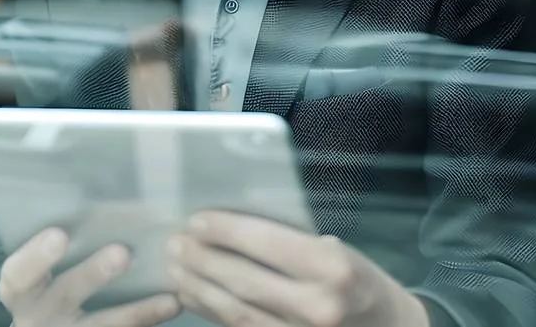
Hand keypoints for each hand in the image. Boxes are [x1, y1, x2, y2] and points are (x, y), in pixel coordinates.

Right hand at [0, 228, 182, 326]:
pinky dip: (148, 318)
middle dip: (92, 275)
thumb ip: (54, 243)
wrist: (50, 326)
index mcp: (21, 290)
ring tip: (167, 297)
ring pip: (101, 326)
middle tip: (122, 252)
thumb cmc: (44, 284)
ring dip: (135, 311)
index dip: (36, 256)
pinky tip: (173, 303)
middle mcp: (39, 316)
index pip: (18, 274)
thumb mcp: (38, 271)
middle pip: (64, 296)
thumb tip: (94, 192)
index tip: (59, 234)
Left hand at [167, 212, 428, 326]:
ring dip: (199, 289)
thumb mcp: (338, 251)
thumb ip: (293, 244)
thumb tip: (232, 228)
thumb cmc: (361, 280)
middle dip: (203, 261)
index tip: (197, 220)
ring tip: (175, 269)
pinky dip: (213, 314)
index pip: (269, 243)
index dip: (227, 231)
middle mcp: (318, 306)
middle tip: (174, 243)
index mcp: (334, 269)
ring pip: (237, 313)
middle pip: (246, 281)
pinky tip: (193, 297)